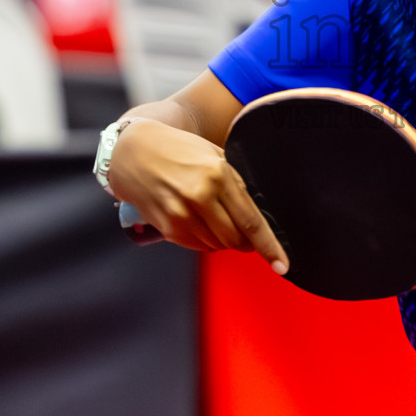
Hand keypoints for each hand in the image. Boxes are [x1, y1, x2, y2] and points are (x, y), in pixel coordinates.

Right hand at [108, 118, 289, 273]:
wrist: (134, 152)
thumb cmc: (179, 150)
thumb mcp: (214, 155)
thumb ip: (236, 183)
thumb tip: (256, 215)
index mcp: (218, 175)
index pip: (251, 221)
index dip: (269, 247)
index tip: (282, 264)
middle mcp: (200, 196)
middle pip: (235, 240)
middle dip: (246, 244)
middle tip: (246, 236)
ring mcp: (182, 214)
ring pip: (217, 246)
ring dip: (223, 240)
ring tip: (213, 217)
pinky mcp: (168, 228)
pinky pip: (197, 246)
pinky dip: (205, 240)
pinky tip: (198, 221)